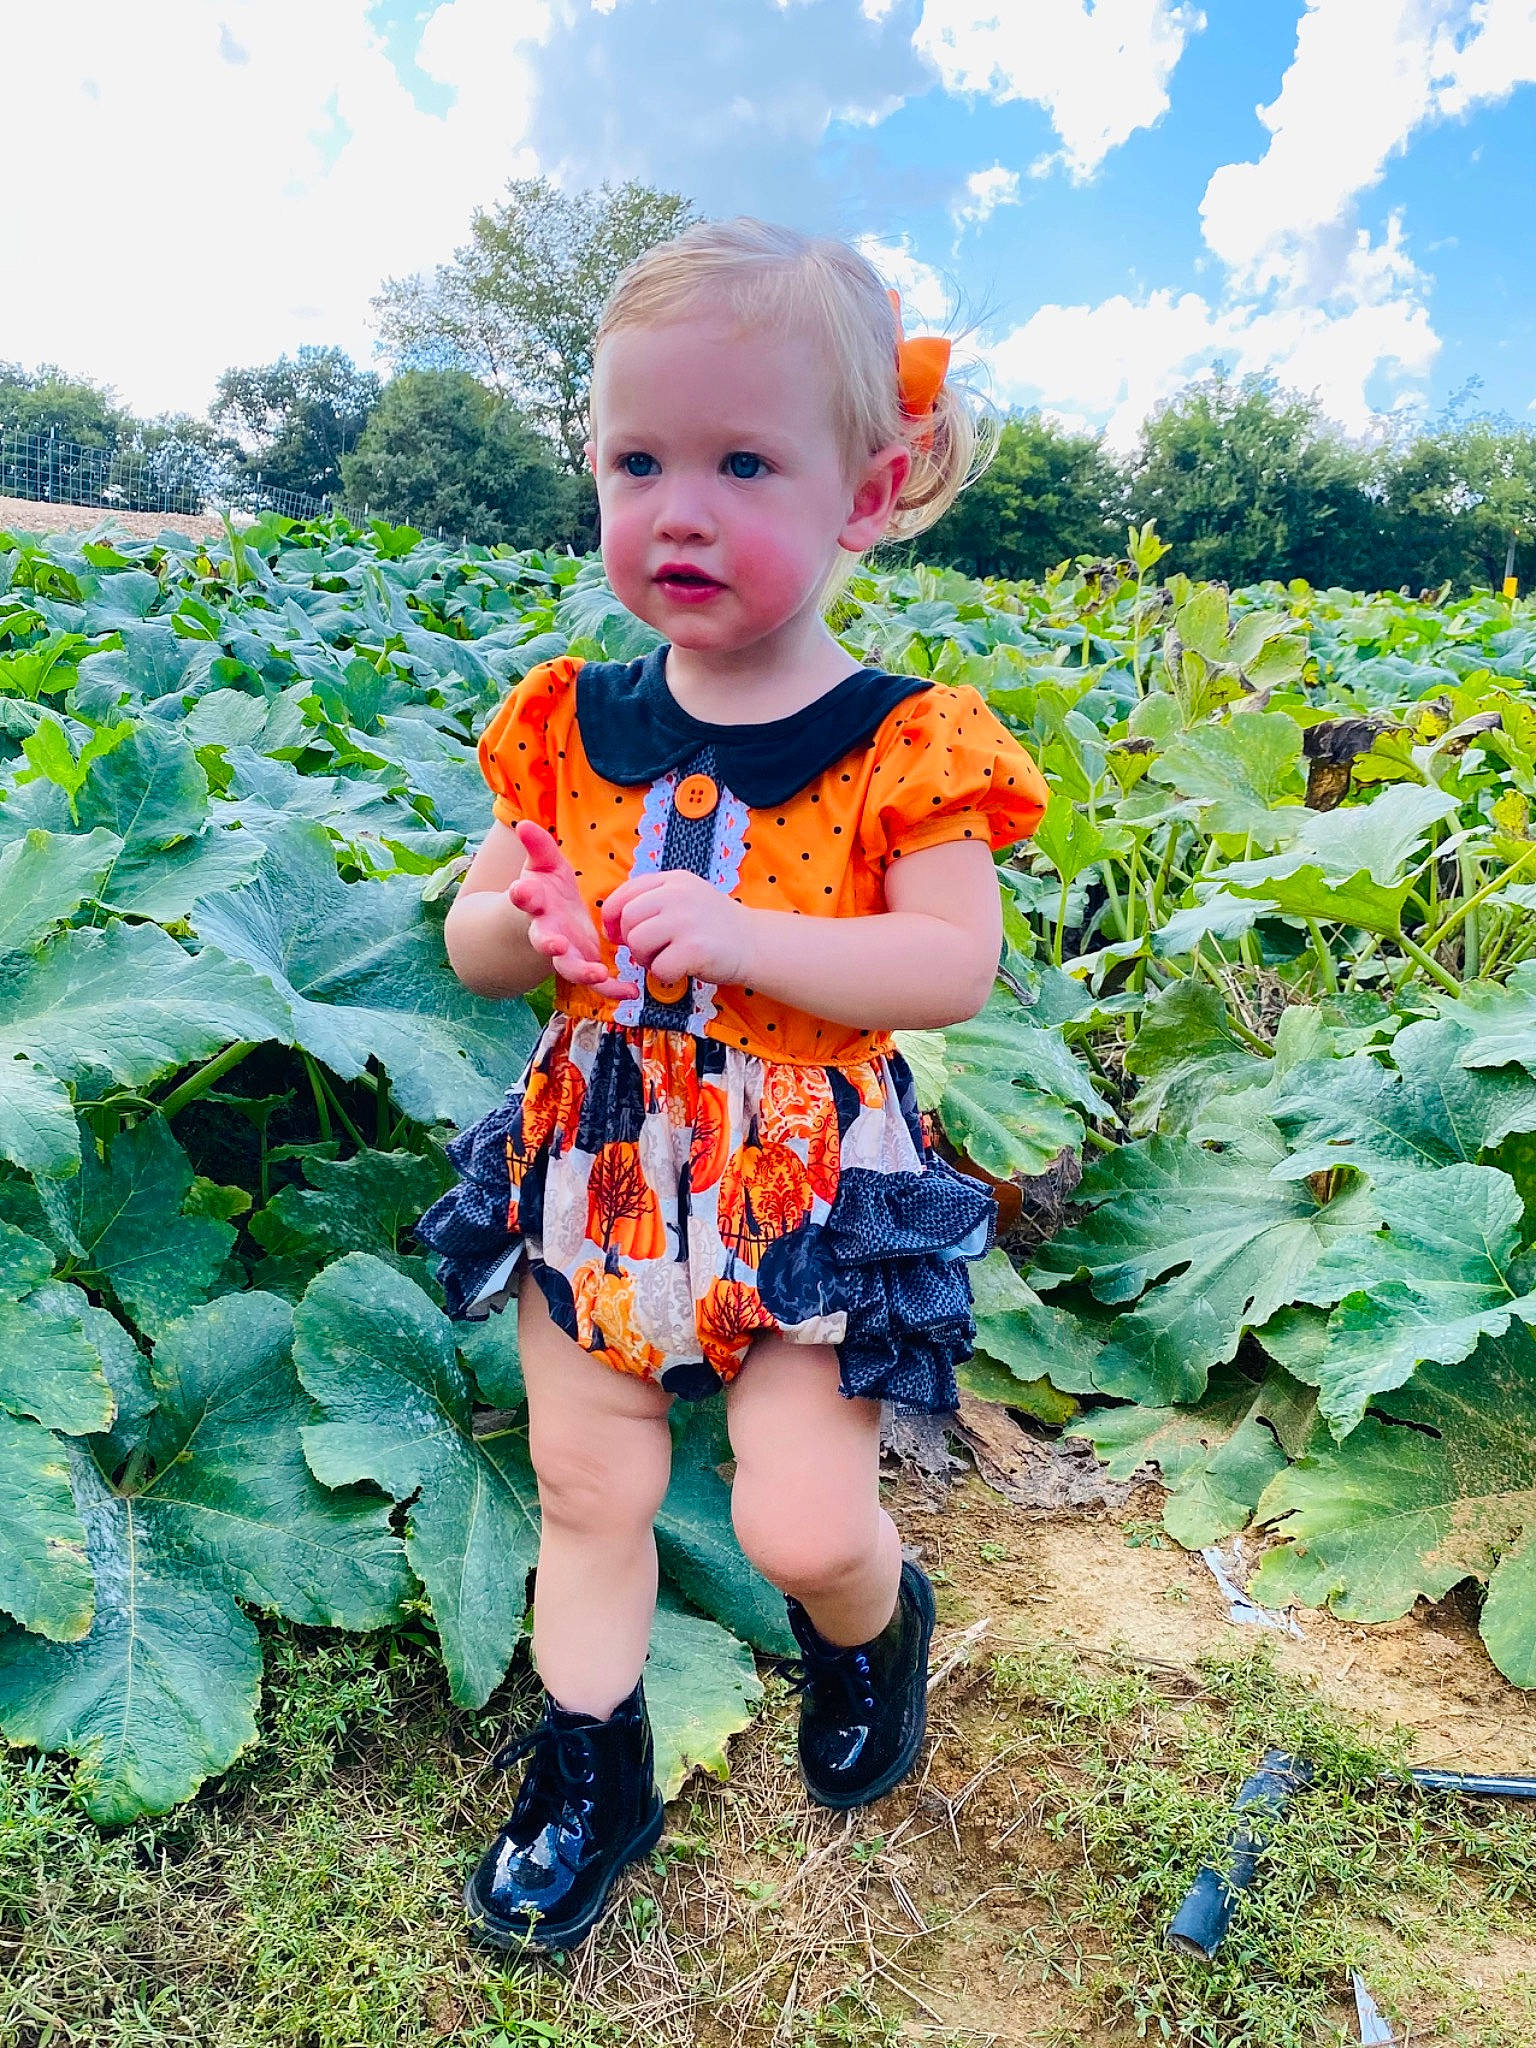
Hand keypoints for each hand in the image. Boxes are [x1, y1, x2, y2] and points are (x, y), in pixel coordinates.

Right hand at [508, 822, 637, 998]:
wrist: (546, 921)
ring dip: (581, 971)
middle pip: (543, 941)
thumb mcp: (543, 865)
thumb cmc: (546, 889)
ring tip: (599, 973)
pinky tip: (631, 992)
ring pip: (568, 966)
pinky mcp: (584, 964)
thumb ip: (538, 847)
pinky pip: (597, 983)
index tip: (520, 891)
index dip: (522, 895)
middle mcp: (547, 931)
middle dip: (547, 944)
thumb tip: (524, 823)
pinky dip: (612, 990)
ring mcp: (565, 951)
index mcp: (536, 904)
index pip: (525, 899)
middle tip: (554, 944)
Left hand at [601, 870, 753, 986]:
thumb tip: (613, 924)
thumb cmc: (713, 925)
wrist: (754, 943)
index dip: (611, 918)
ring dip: (645, 959)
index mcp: (673, 880)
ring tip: (666, 960)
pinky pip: (658, 968)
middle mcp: (678, 895)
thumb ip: (652, 901)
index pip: (623, 894)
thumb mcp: (685, 897)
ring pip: (637, 943)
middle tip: (651, 952)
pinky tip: (681, 970)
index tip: (617, 934)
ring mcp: (686, 921)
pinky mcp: (694, 949)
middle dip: (631, 942)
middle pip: (627, 920)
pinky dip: (665, 976)